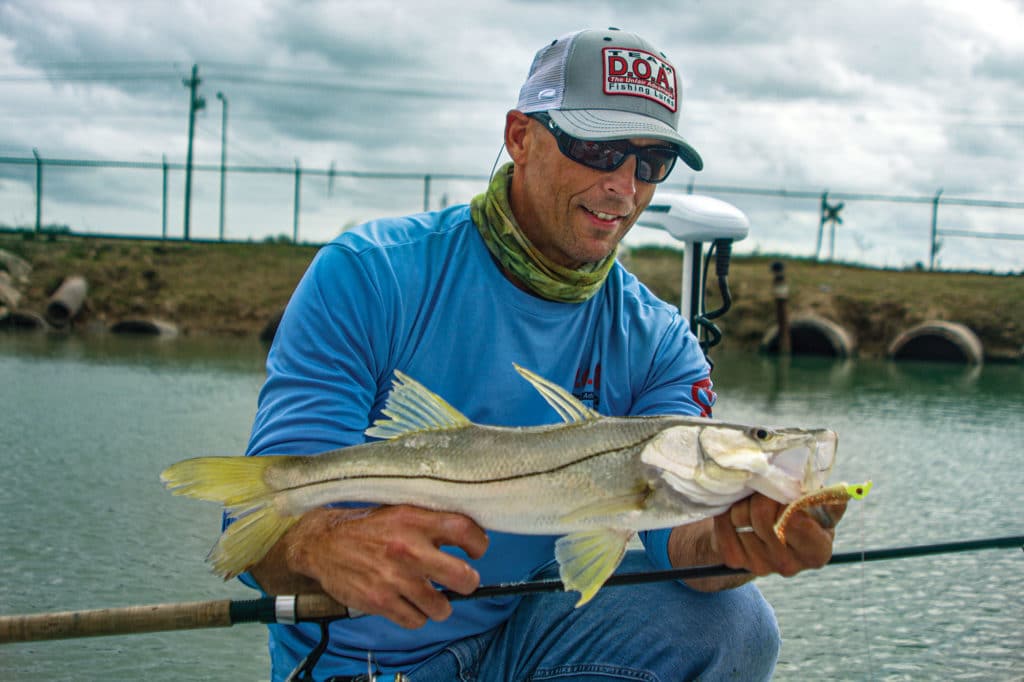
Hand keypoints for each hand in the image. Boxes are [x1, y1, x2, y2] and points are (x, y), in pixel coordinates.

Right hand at [283, 504, 488, 628]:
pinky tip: (408, 603)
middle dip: (468, 582)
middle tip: (463, 581)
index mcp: (414, 520)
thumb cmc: (367, 528)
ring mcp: (394, 578)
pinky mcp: (380, 601)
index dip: (479, 543)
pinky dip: (416, 615)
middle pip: (462, 576)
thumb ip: (429, 521)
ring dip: (440, 605)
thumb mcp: (399, 511)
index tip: (477, 551)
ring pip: (441, 606)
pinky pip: (415, 620)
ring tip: (430, 595)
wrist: (323, 544)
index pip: (464, 530)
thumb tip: (467, 534)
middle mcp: (407, 549)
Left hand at [713, 494, 846, 576]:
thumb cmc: (798, 513)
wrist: (763, 531)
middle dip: (761, 497)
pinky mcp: (735, 561)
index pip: (795, 520)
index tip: (784, 492)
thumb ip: (828, 499)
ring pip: (740, 518)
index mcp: (818, 550)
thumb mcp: (818, 506)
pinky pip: (724, 524)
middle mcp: (790, 565)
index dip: (785, 500)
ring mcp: (760, 567)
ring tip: (752, 502)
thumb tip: (844, 490)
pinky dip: (727, 512)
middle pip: (762, 516)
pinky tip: (737, 514)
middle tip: (764, 491)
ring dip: (743, 502)